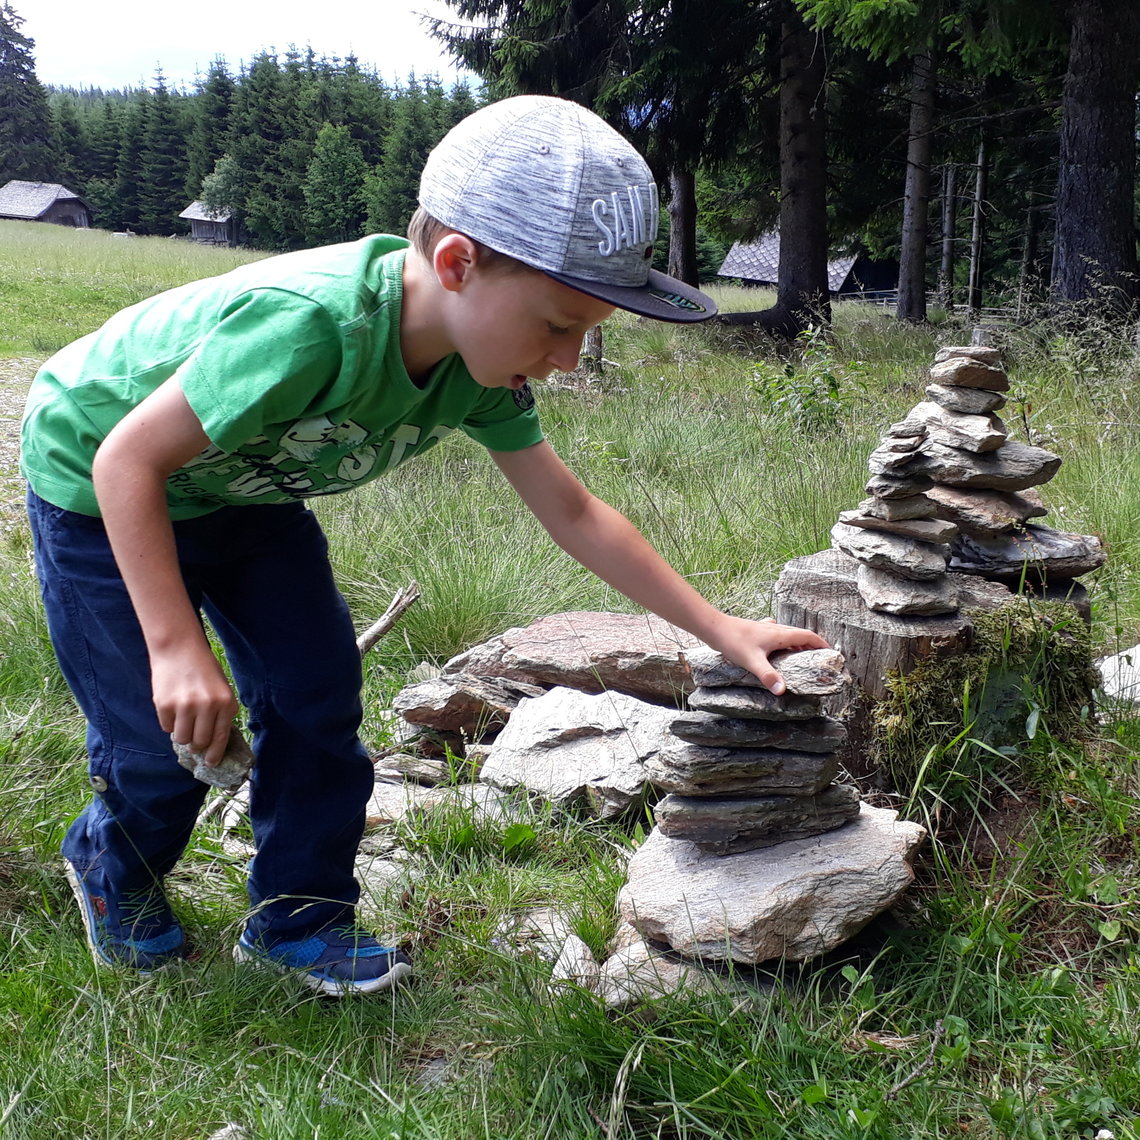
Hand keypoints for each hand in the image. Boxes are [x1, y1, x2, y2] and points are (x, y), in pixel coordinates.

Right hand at [150, 645, 238, 766]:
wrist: (179, 649)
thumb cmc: (204, 670)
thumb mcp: (221, 690)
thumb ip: (220, 714)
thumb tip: (212, 743)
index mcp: (225, 703)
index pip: (221, 737)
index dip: (215, 754)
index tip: (211, 763)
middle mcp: (207, 706)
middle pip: (199, 742)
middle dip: (196, 744)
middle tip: (194, 737)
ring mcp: (185, 706)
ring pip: (182, 738)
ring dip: (182, 734)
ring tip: (183, 719)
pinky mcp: (165, 705)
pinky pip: (166, 727)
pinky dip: (169, 722)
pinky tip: (173, 706)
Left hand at [704, 615, 828, 695]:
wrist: (714, 627)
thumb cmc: (733, 641)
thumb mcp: (753, 661)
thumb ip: (768, 676)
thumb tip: (782, 691)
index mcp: (779, 635)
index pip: (807, 636)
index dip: (820, 644)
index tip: (830, 652)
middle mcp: (774, 629)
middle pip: (799, 634)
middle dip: (811, 645)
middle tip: (818, 658)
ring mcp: (764, 629)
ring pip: (786, 634)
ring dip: (796, 643)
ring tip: (800, 656)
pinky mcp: (755, 630)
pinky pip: (774, 634)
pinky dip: (780, 640)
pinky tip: (774, 646)